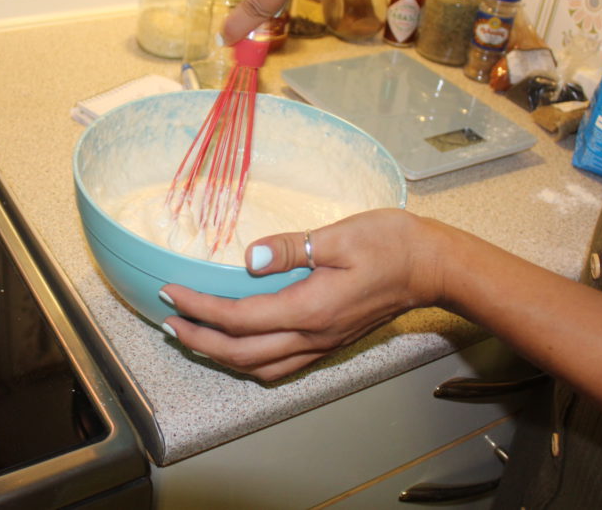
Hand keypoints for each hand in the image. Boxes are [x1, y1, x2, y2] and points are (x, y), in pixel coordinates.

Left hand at [160, 209, 446, 380]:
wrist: (433, 266)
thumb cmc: (392, 244)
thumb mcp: (339, 235)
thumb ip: (290, 248)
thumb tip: (249, 258)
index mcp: (310, 309)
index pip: (239, 318)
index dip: (199, 309)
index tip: (171, 294)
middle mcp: (313, 335)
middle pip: (241, 353)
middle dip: (199, 340)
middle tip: (169, 323)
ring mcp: (323, 343)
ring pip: (260, 367)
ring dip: (221, 356)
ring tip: (195, 337)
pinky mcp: (331, 342)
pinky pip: (282, 365)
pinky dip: (250, 362)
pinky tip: (241, 345)